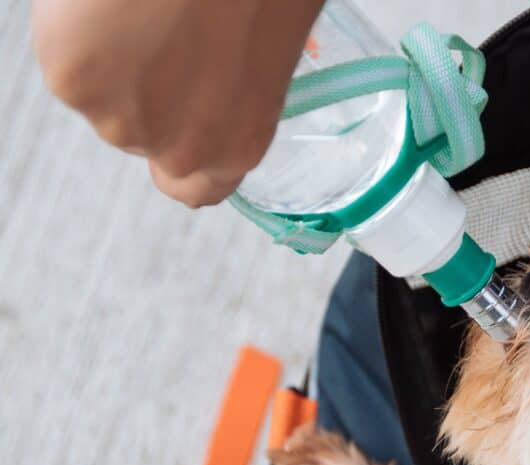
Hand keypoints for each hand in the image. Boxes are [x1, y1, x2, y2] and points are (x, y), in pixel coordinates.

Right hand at [33, 0, 324, 206]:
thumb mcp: (271, 44)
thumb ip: (237, 83)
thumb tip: (224, 69)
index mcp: (239, 145)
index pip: (195, 189)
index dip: (179, 152)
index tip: (175, 119)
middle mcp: (182, 151)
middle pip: (140, 135)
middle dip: (145, 89)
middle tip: (160, 29)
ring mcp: (122, 120)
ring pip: (100, 96)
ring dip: (111, 58)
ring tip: (140, 7)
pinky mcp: (73, 81)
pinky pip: (67, 56)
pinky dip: (78, 27)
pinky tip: (111, 1)